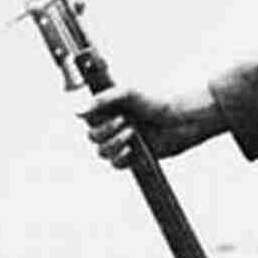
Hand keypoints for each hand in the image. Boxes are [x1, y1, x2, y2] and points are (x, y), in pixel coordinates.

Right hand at [80, 84, 227, 167]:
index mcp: (109, 110)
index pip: (87, 119)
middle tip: (125, 121)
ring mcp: (122, 142)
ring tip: (132, 132)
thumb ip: (102, 100)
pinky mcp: (133, 157)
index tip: (105, 113)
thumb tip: (77, 111)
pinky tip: (132, 149)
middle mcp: (113, 126)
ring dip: (115, 143)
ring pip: (102, 152)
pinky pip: (116, 164)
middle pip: (92, 137)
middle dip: (107, 130)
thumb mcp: (128, 93)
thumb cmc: (156, 102)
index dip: (92, 119)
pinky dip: (121, 157)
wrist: (180, 120)